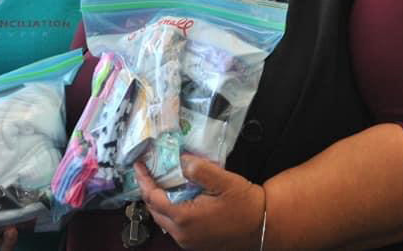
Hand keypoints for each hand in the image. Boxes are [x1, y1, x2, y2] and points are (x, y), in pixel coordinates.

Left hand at [135, 154, 264, 249]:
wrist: (263, 225)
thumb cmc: (245, 205)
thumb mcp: (224, 181)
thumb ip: (199, 169)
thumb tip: (180, 160)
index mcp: (185, 218)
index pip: (153, 198)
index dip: (144, 179)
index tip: (139, 165)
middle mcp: (182, 234)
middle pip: (154, 210)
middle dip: (149, 189)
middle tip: (149, 171)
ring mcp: (188, 241)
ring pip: (163, 219)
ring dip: (159, 200)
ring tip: (162, 181)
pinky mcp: (195, 242)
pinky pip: (174, 225)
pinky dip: (171, 209)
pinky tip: (178, 196)